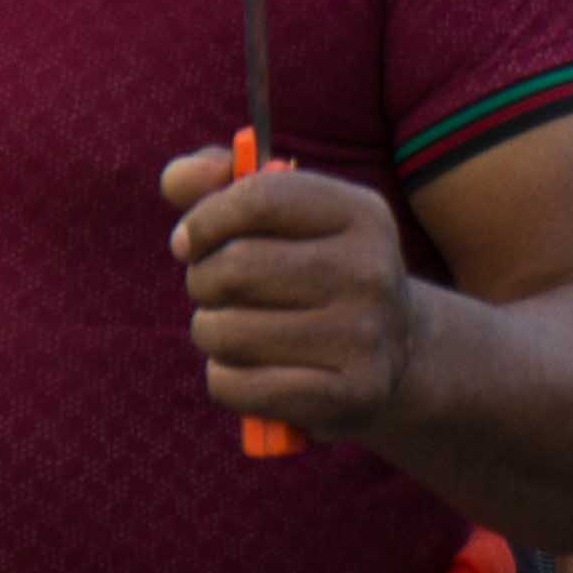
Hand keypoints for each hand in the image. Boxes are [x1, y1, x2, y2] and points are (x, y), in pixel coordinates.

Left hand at [160, 143, 418, 444]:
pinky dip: (222, 379)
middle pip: (235, 267)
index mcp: (361, 212)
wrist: (397, 349)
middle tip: (213, 290)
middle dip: (202, 280)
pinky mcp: (350, 394)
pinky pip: (239, 386)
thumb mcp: (285, 214)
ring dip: (209, 332)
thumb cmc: (313, 268)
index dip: (205, 219)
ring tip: (230, 330)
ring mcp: (366, 336)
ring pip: (228, 332)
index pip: (259, 198)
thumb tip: (176, 178)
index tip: (190, 240)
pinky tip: (242, 370)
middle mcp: (371, 270)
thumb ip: (220, 181)